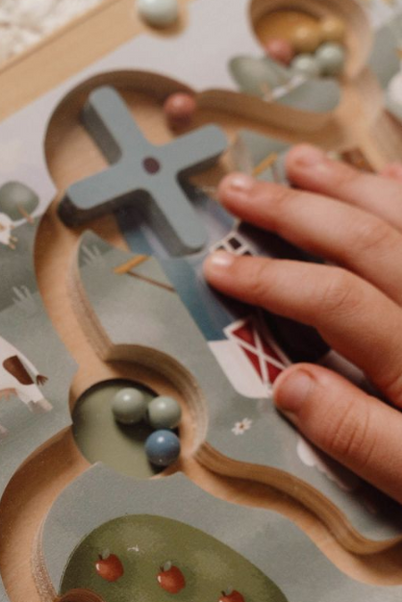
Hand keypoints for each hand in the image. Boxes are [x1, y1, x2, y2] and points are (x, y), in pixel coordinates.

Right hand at [204, 145, 401, 502]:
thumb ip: (361, 437)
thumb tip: (289, 384)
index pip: (335, 300)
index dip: (269, 277)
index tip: (217, 267)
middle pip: (370, 241)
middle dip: (298, 211)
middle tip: (242, 189)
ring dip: (354, 186)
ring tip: (303, 163)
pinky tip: (392, 176)